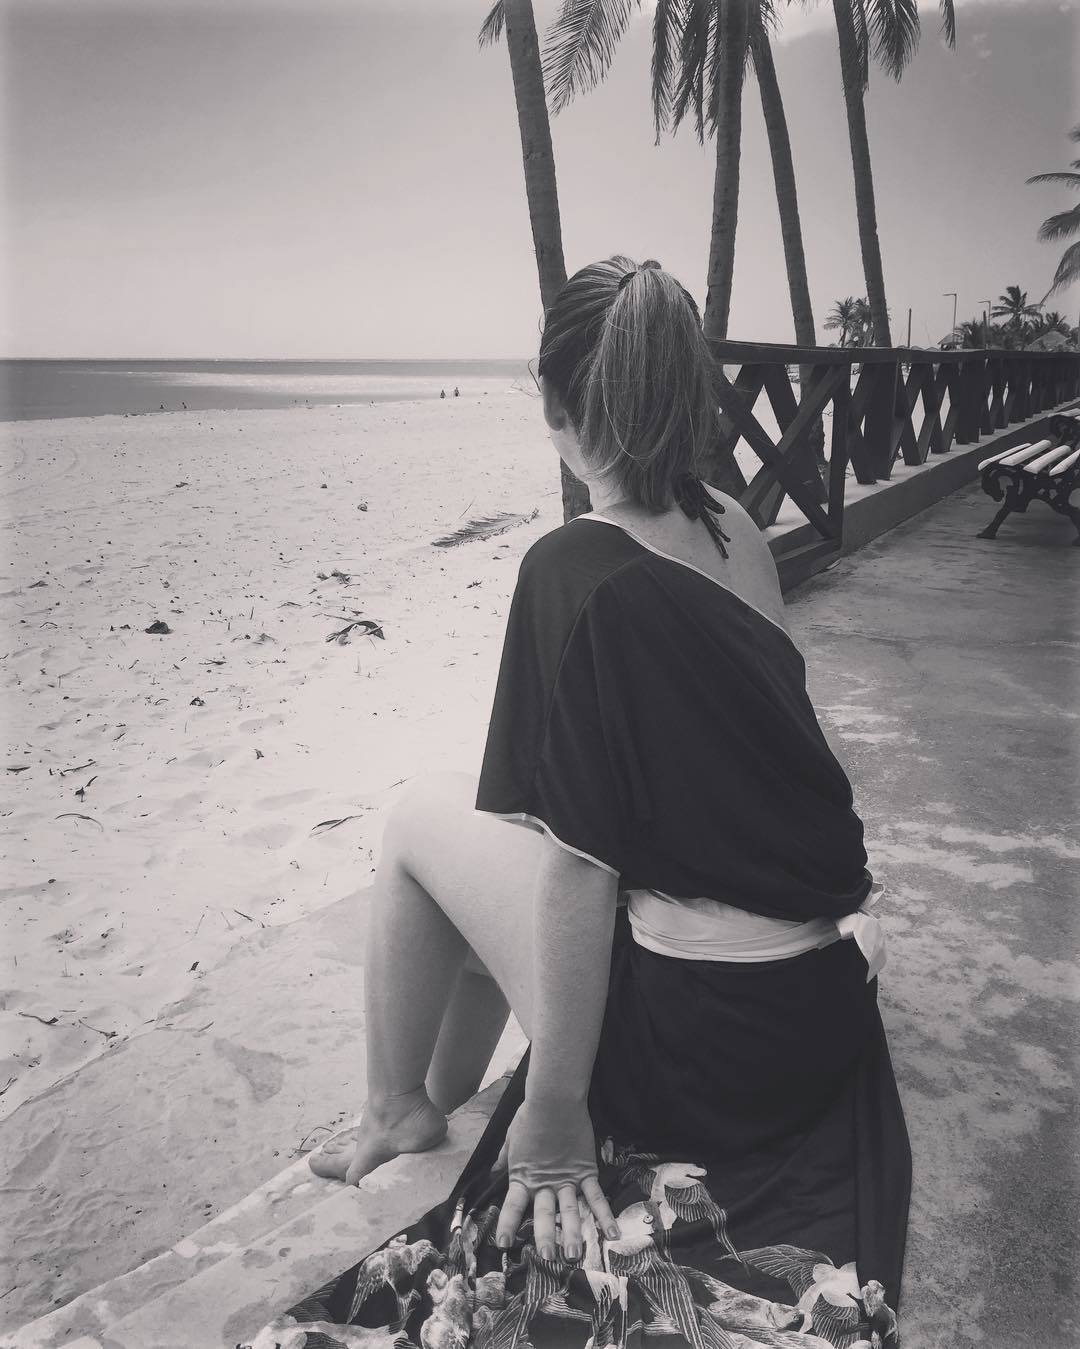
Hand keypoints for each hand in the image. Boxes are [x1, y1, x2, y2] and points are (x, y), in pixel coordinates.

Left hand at [495, 1095, 619, 1259]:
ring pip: (571, 1211)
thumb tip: (494, 1170)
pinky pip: (596, 1196)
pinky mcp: (586, 1172)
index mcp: (524, 1176)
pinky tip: (613, 1233)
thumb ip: (504, 1157)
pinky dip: (605, 1215)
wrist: (555, 1099)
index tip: (504, 1244)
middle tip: (546, 1258)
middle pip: (545, 1214)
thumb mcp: (511, 1138)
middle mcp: (546, 1183)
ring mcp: (568, 1179)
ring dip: (573, 1234)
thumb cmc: (530, 1116)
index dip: (508, 1224)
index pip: (514, 1205)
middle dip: (545, 1237)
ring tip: (575, 1256)